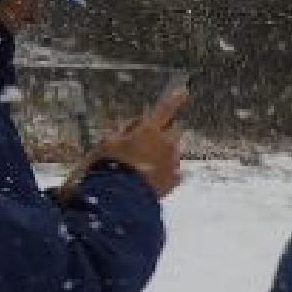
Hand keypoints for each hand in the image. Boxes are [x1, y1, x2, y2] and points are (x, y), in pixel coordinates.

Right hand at [77, 84, 186, 199]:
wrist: (119, 200)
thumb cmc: (108, 167)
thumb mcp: (107, 143)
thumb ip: (124, 131)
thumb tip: (134, 128)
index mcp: (149, 130)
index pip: (165, 109)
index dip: (174, 98)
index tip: (184, 91)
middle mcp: (166, 144)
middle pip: (174, 129)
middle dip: (165, 131)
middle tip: (148, 141)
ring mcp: (173, 163)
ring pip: (173, 151)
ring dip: (163, 153)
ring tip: (142, 166)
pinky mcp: (174, 180)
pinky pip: (172, 171)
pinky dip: (163, 172)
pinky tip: (148, 179)